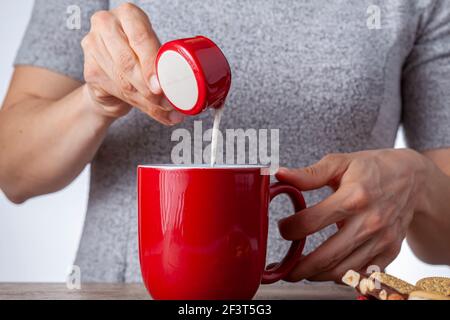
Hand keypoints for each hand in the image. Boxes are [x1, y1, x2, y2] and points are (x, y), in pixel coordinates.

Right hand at [81, 3, 183, 124]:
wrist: (113, 70)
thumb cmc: (139, 56)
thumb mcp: (153, 52)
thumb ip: (163, 65)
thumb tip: (181, 90)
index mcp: (128, 14)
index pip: (140, 38)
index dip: (151, 64)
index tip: (160, 86)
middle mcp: (106, 25)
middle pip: (128, 62)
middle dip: (150, 88)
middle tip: (166, 102)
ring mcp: (93, 46)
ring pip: (123, 81)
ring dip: (147, 100)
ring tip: (164, 108)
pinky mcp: (89, 70)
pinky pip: (117, 91)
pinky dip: (137, 104)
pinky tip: (150, 108)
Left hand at [276, 149, 430, 282]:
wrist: (412, 179)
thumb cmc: (372, 169)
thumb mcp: (340, 163)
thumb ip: (309, 174)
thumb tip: (280, 174)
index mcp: (353, 196)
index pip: (311, 222)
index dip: (290, 229)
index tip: (283, 229)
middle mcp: (369, 221)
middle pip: (327, 255)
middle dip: (300, 267)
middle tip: (285, 268)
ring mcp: (382, 239)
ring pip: (343, 270)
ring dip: (318, 275)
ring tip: (302, 271)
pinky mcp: (390, 251)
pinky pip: (362, 274)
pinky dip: (342, 277)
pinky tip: (327, 270)